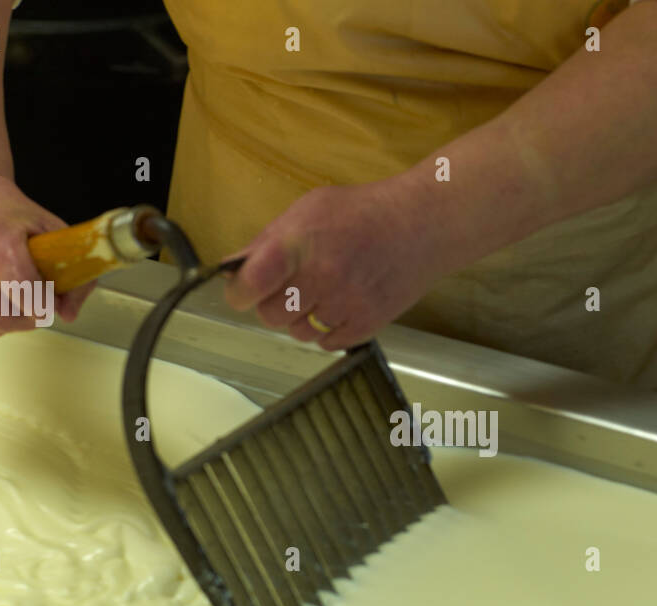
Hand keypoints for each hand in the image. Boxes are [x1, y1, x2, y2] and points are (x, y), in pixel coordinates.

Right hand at [0, 171, 93, 341]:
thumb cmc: (10, 218)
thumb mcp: (51, 231)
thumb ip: (71, 275)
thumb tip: (67, 315)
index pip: (19, 285)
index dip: (39, 304)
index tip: (48, 305)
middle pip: (2, 315)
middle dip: (28, 319)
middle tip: (33, 306)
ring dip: (6, 325)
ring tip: (11, 302)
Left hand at [222, 178, 445, 350]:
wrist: (422, 225)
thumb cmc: (361, 212)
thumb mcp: (309, 209)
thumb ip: (268, 240)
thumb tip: (234, 269)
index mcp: (297, 244)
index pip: (249, 285)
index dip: (240, 292)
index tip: (244, 291)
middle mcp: (319, 278)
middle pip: (270, 316)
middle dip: (274, 302)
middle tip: (293, 285)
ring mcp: (345, 305)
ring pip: (298, 333)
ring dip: (302, 318)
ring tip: (323, 292)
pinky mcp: (366, 324)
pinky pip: (327, 343)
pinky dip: (328, 329)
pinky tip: (342, 304)